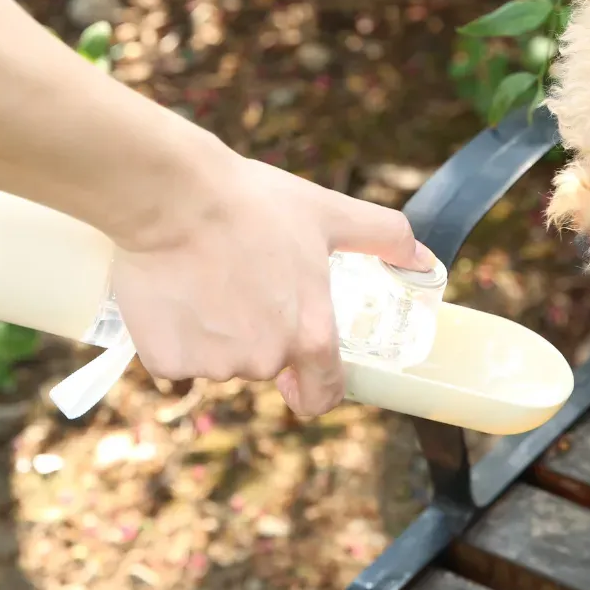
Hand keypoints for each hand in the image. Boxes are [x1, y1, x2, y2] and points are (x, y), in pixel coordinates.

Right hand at [110, 152, 433, 416]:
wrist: (173, 195)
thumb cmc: (254, 203)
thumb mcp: (329, 214)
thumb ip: (385, 239)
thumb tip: (425, 259)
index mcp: (309, 335)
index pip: (323, 395)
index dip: (316, 383)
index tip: (303, 364)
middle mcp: (264, 360)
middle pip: (267, 366)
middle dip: (259, 334)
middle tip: (247, 283)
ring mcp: (212, 364)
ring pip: (219, 360)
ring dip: (216, 332)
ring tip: (208, 277)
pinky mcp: (164, 360)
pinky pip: (175, 357)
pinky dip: (175, 334)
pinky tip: (176, 291)